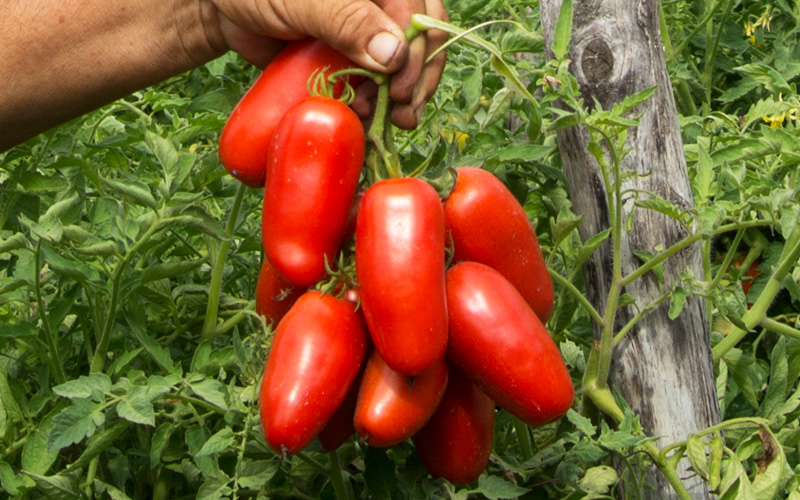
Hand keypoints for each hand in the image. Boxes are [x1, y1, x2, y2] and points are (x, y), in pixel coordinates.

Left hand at [208, 0, 447, 128]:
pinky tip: (366, 118)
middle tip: (405, 115)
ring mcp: (367, 36)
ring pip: (401, 69)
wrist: (224, 9)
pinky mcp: (350, 61)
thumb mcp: (306, 1)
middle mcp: (381, 8)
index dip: (419, 55)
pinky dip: (374, 104)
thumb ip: (348, 21)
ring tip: (385, 121)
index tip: (403, 89)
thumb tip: (393, 54)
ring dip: (399, 99)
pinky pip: (373, 85)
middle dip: (417, 82)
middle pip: (420, 45)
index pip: (422, 17)